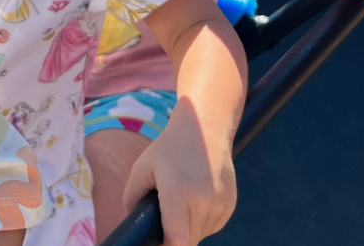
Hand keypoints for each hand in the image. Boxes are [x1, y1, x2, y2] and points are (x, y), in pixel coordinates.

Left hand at [122, 109, 236, 245]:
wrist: (205, 130)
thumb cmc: (169, 148)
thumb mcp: (142, 168)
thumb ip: (132, 197)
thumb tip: (133, 222)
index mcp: (179, 192)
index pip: (177, 240)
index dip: (165, 245)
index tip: (156, 240)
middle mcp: (204, 201)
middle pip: (188, 240)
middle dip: (174, 236)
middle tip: (164, 217)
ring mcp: (220, 204)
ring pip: (201, 234)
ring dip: (189, 229)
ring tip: (179, 203)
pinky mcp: (230, 205)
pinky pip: (213, 226)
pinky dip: (202, 221)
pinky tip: (194, 200)